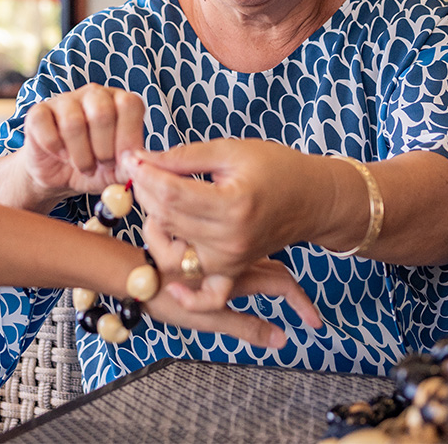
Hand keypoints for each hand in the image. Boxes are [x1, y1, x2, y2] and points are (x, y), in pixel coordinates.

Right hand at [20, 84, 144, 201]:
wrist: (61, 176)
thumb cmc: (96, 167)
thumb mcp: (120, 170)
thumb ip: (133, 164)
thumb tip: (138, 161)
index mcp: (119, 101)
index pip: (130, 104)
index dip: (128, 136)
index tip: (123, 160)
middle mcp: (94, 94)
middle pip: (102, 112)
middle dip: (104, 149)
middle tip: (102, 165)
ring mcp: (65, 100)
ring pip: (73, 123)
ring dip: (80, 155)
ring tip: (83, 166)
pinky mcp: (39, 111)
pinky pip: (45, 125)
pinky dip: (54, 147)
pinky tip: (60, 155)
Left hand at [124, 139, 331, 279]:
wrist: (313, 198)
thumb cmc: (277, 168)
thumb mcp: (230, 151)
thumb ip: (184, 157)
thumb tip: (143, 159)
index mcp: (232, 204)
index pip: (171, 193)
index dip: (146, 174)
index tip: (133, 158)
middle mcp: (230, 238)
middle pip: (167, 219)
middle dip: (146, 191)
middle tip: (141, 170)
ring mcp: (231, 260)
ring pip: (173, 252)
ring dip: (155, 229)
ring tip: (157, 204)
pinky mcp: (233, 270)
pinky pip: (207, 297)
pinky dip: (188, 297)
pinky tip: (172, 283)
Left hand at [143, 257, 320, 348]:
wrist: (134, 270)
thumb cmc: (165, 294)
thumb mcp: (208, 317)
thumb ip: (246, 327)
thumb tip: (281, 341)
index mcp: (241, 274)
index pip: (283, 286)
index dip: (303, 305)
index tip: (315, 325)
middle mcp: (235, 259)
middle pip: (276, 272)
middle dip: (293, 293)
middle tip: (306, 314)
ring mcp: (221, 254)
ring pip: (258, 262)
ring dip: (275, 280)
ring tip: (283, 299)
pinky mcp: (207, 252)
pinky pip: (240, 258)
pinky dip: (254, 271)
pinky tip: (247, 281)